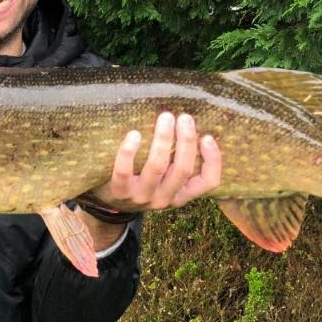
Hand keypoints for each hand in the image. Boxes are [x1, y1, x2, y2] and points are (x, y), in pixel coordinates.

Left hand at [93, 112, 221, 212]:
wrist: (109, 204)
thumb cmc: (142, 183)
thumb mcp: (164, 180)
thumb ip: (177, 162)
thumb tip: (192, 126)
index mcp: (180, 195)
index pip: (207, 183)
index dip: (213, 160)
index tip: (208, 137)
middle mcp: (163, 198)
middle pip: (182, 169)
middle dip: (186, 140)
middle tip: (184, 117)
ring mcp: (141, 196)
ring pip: (157, 167)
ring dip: (163, 140)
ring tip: (165, 118)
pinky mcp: (119, 191)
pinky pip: (124, 171)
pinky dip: (129, 151)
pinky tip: (134, 134)